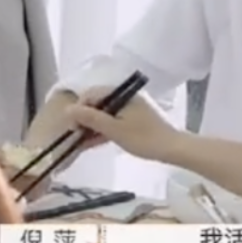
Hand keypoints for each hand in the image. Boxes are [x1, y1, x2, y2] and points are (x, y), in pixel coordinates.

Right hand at [64, 87, 180, 161]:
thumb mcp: (114, 129)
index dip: (78, 109)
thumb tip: (68, 109)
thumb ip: (91, 118)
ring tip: (81, 143)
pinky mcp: (135, 119)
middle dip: (84, 119)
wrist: (173, 148)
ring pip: (105, 114)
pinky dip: (104, 131)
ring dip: (92, 127)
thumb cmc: (143, 138)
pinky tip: (93, 143)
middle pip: (97, 104)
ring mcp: (131, 108)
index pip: (91, 94)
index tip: (72, 127)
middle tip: (76, 137)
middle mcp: (125, 97)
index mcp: (121, 94)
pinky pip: (114, 121)